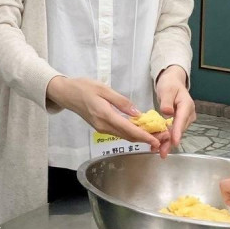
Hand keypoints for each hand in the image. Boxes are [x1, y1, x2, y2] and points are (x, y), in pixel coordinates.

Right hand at [46, 76, 168, 152]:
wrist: (67, 93)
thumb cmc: (84, 87)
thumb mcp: (104, 89)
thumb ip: (121, 101)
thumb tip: (137, 113)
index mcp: (105, 115)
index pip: (128, 129)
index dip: (144, 136)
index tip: (157, 141)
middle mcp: (103, 125)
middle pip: (128, 136)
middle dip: (145, 139)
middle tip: (162, 138)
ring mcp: (101, 128)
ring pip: (124, 136)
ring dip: (139, 137)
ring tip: (155, 135)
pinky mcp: (100, 127)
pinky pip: (119, 132)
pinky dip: (131, 133)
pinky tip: (140, 130)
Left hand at [155, 65, 194, 155]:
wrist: (172, 81)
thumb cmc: (170, 84)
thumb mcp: (167, 89)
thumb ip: (167, 101)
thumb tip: (167, 112)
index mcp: (186, 105)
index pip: (182, 119)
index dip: (177, 132)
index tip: (174, 142)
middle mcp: (188, 114)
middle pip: (179, 129)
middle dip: (170, 141)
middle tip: (161, 152)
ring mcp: (185, 119)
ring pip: (176, 132)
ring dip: (167, 142)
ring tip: (158, 151)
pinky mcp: (179, 121)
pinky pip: (173, 131)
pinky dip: (166, 138)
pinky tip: (159, 145)